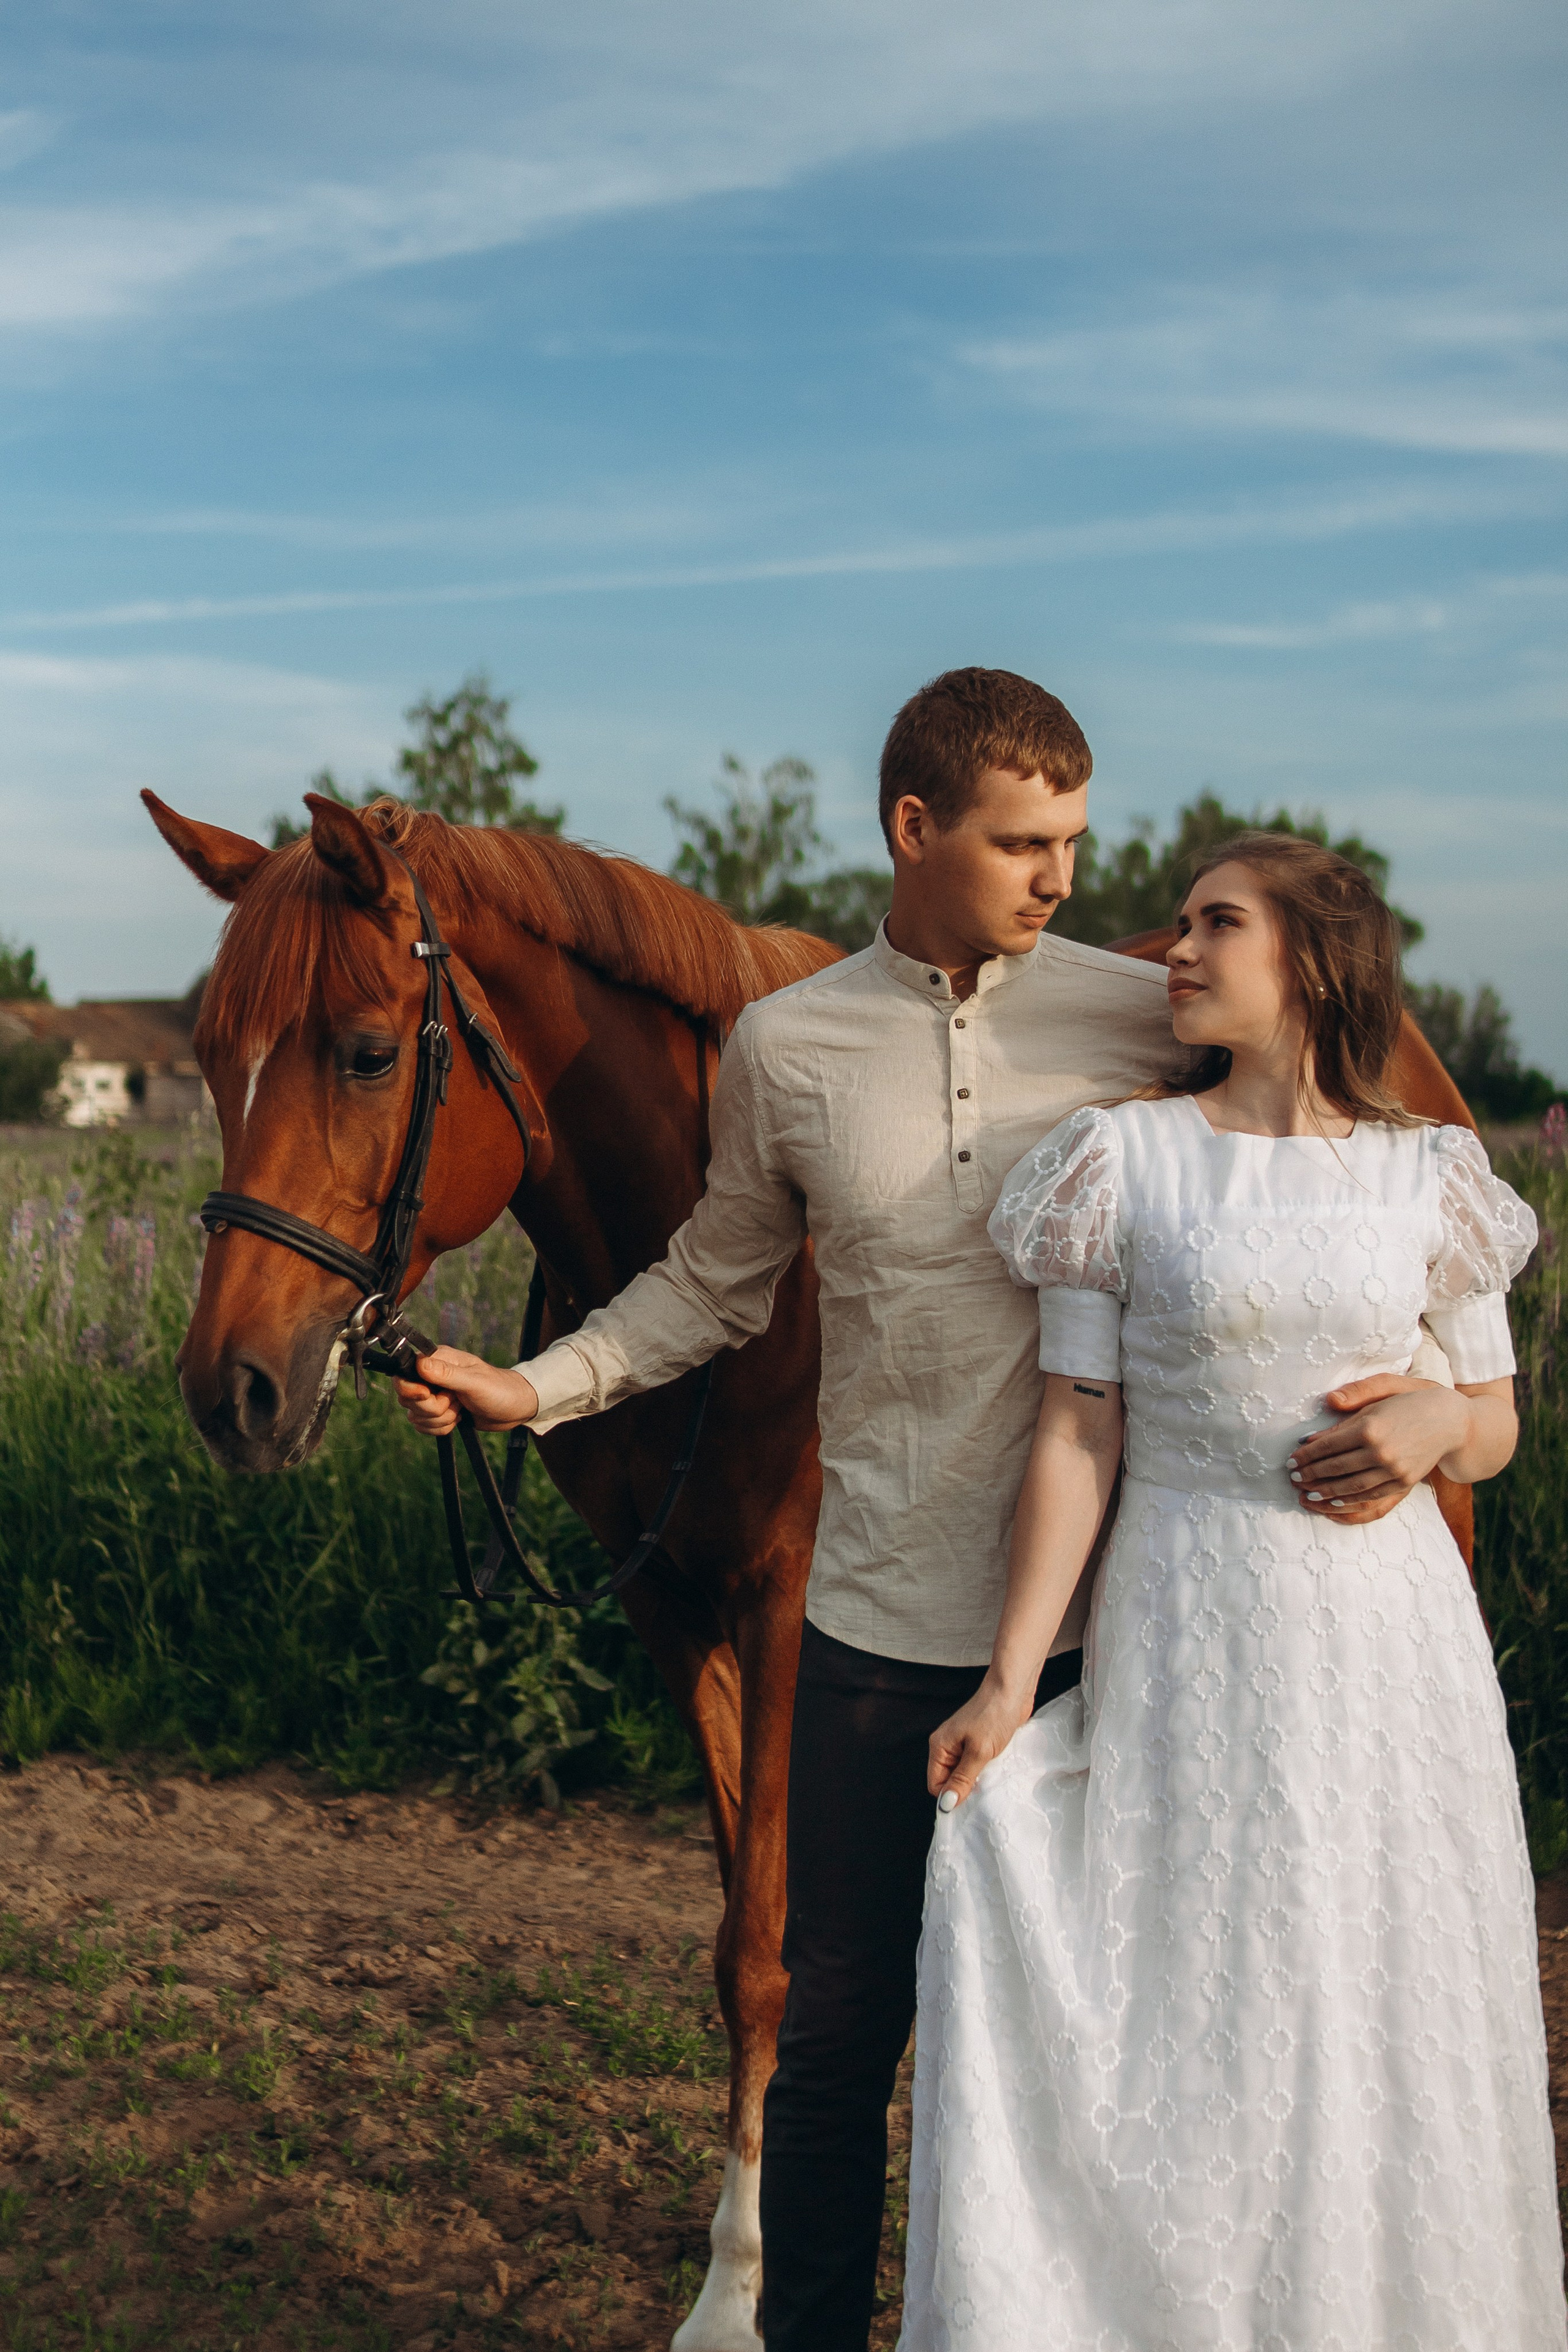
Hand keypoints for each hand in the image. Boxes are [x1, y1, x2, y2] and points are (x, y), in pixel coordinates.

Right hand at [391, 1347, 539, 1436]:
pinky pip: (424, 1426)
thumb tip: (420, 1364)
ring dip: (440, 1420)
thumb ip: (446, 1374)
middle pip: (407, 1399)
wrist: (514, 1408)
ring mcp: (434, 1395)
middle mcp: (431, 1377)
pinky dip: (441, 1428)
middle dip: (432, 1408)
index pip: (403, 1374)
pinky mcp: (438, 1412)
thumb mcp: (474, 1382)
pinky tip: (458, 1420)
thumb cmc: (499, 1389)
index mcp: (437, 1361)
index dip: (413, 1390)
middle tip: (456, 1402)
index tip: (429, 1395)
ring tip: (461, 1409)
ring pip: (416, 1416)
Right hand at [928, 1675, 1032, 1810]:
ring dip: (978, 1780)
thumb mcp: (979, 1752)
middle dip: (966, 1788)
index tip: (971, 1802)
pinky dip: (986, 1771)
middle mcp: (948, 1746)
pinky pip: (977, 1765)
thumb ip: (962, 1778)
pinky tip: (998, 1769)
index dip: (951, 1796)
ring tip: (993, 1776)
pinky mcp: (978, 1743)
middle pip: (950, 1780)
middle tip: (985, 1789)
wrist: (1012, 1690)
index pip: (935, 1784)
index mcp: (940, 1746)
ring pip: (965, 1774)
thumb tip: (946, 1803)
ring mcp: (963, 1744)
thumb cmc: (994, 1716)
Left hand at [1287, 1374, 1470, 1523]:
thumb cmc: (1411, 1400)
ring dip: (1326, 1492)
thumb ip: (1355, 1394)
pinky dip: (1350, 1501)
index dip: (1306, 1456)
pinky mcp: (1404, 1482)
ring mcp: (1394, 1470)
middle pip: (1336, 1468)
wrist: (1451, 1421)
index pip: (1328, 1446)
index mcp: (1371, 1426)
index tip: (1290, 1461)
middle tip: (1293, 1479)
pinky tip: (1334, 1501)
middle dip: (1311, 1475)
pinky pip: (1372, 1496)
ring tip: (1307, 1494)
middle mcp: (1381, 1451)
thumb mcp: (1384, 1387)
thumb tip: (1327, 1402)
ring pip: (1351, 1487)